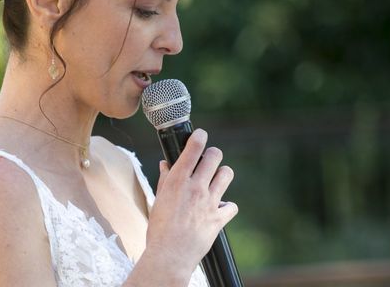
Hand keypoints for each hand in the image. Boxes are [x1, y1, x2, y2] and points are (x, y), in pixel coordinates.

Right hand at [145, 129, 237, 276]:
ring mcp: (209, 202)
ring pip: (226, 174)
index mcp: (177, 181)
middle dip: (212, 154)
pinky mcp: (219, 218)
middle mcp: (196, 187)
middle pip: (214, 156)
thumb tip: (165, 165)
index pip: (193, 148)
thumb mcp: (158, 200)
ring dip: (222, 174)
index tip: (201, 134)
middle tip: (209, 160)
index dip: (199, 136)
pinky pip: (232, 205)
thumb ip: (165, 180)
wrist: (169, 255)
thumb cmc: (159, 229)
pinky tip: (219, 208)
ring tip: (216, 181)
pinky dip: (226, 206)